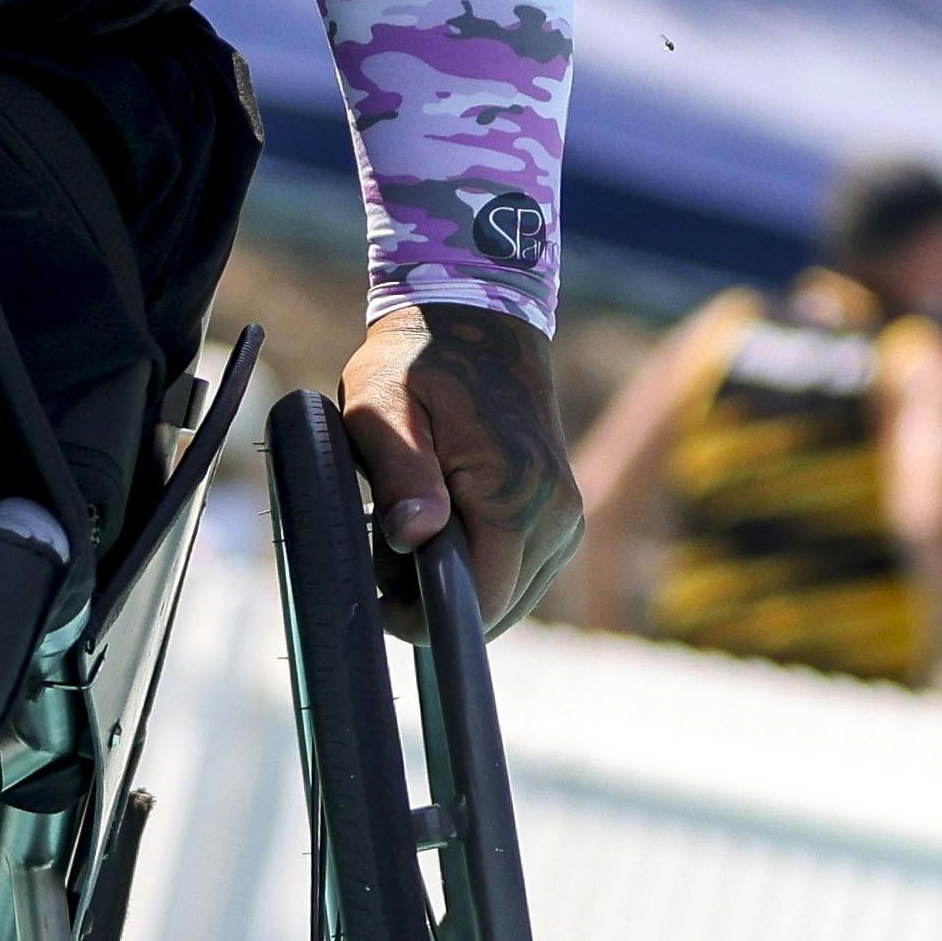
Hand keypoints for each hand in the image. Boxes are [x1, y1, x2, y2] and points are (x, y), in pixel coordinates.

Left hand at [340, 304, 583, 636]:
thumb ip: (401, 472)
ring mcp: (566, 520)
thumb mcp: (384, 404)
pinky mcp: (561, 518)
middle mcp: (556, 516)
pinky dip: (480, 566)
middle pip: (498, 609)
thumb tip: (413, 537)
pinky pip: (520, 572)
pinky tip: (441, 529)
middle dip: (438, 601)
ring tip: (407, 535)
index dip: (425, 616)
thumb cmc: (418, 362)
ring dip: (458, 584)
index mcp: (516, 494)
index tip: (375, 600)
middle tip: (382, 561)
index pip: (481, 599)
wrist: (475, 324)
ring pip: (511, 596)